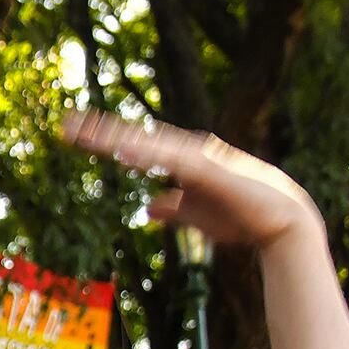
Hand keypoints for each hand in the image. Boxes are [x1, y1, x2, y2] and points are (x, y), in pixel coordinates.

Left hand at [60, 110, 318, 252]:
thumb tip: (148, 208)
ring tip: (86, 134)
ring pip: (150, 146)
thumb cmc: (243, 217)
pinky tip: (125, 154)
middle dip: (102, 132)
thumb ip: (173, 209)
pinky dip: (150, 157)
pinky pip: (174, 163)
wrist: (283, 224)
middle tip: (65, 124)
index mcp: (182, 161)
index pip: (136, 146)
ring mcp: (199, 160)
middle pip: (137, 139)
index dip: (106, 140)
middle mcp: (188, 153)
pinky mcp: (211, 174)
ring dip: (118, 139)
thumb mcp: (197, 215)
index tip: (74, 134)